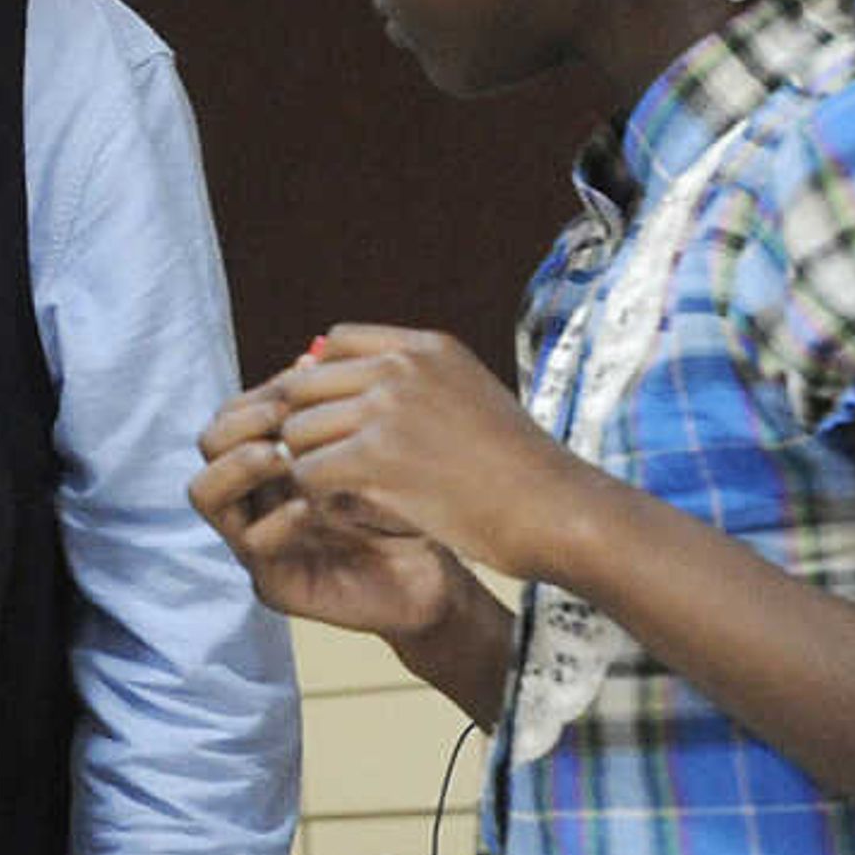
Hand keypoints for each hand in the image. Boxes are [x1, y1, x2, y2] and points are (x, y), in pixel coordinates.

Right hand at [191, 384, 462, 642]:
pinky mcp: (274, 583)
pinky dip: (277, 521)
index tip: (304, 380)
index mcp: (270, 463)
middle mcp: (252, 497)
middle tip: (285, 415)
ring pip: (205, 493)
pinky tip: (310, 507)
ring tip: (281, 455)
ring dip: (240, 466)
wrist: (437, 575)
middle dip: (242, 423)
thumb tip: (308, 356)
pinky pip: (253, 545)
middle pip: (208, 444)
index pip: (233, 414)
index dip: (262, 394)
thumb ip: (335, 411)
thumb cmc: (406, 505)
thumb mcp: (371, 448)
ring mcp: (255, 541)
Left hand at [262, 324, 592, 583]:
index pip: (336, 343)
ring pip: (298, 431)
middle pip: (306, 386)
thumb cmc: (516, 469)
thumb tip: (316, 371)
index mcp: (427, 347)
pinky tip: (343, 512)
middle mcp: (403, 368)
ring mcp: (388, 409)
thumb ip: (407, 385)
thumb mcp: (468, 398)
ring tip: (336, 492)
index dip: (324, 385)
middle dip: (306, 428)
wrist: (555, 509)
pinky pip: (308, 472)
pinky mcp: (376, 457)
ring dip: (308, 465)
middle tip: (326, 466)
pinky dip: (316, 497)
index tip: (336, 424)